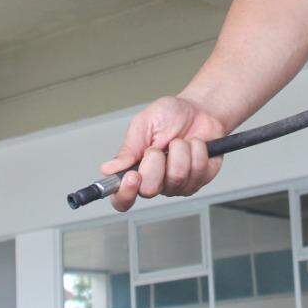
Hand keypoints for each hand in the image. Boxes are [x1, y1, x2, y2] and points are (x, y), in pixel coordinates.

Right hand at [100, 96, 227, 212]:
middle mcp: (155, 182)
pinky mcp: (199, 181)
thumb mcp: (143, 125)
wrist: (199, 109)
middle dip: (155, 162)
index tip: (132, 175)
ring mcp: (177, 184)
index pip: (122, 198)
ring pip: (177, 178)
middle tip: (158, 147)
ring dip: (180, 151)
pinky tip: (194, 145)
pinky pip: (198, 172)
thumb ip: (128, 149)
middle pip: (149, 190)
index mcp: (135, 170)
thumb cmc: (170, 116)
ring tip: (179, 141)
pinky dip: (197, 150)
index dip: (125, 193)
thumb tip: (108, 169)